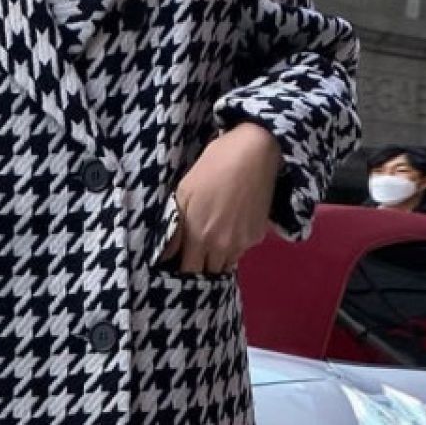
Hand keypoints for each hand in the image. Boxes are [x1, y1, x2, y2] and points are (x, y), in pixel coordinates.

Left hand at [160, 122, 283, 273]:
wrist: (254, 151)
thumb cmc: (213, 166)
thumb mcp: (184, 193)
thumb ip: (175, 229)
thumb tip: (166, 255)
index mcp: (199, 236)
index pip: (189, 271)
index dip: (182, 271)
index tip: (179, 265)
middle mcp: (222, 246)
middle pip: (209, 272)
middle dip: (201, 267)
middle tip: (195, 255)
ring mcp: (243, 242)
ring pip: (227, 263)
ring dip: (218, 259)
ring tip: (213, 243)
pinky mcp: (258, 235)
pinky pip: (242, 249)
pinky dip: (235, 245)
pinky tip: (232, 226)